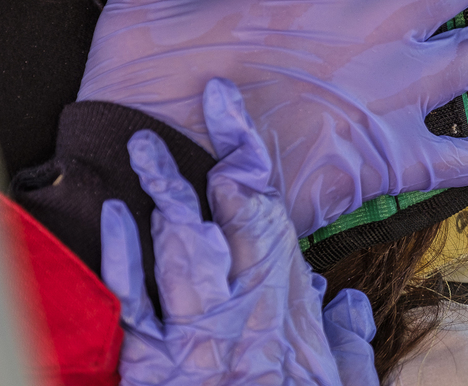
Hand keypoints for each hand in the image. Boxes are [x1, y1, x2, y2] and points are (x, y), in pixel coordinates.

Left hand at [100, 79, 378, 385]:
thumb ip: (352, 346)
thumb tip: (349, 302)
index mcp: (285, 305)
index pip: (263, 209)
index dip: (243, 151)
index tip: (229, 107)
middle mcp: (233, 307)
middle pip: (215, 215)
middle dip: (204, 160)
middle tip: (197, 109)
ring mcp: (186, 334)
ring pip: (170, 246)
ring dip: (156, 193)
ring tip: (142, 146)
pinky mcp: (148, 366)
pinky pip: (127, 302)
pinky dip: (119, 256)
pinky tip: (115, 218)